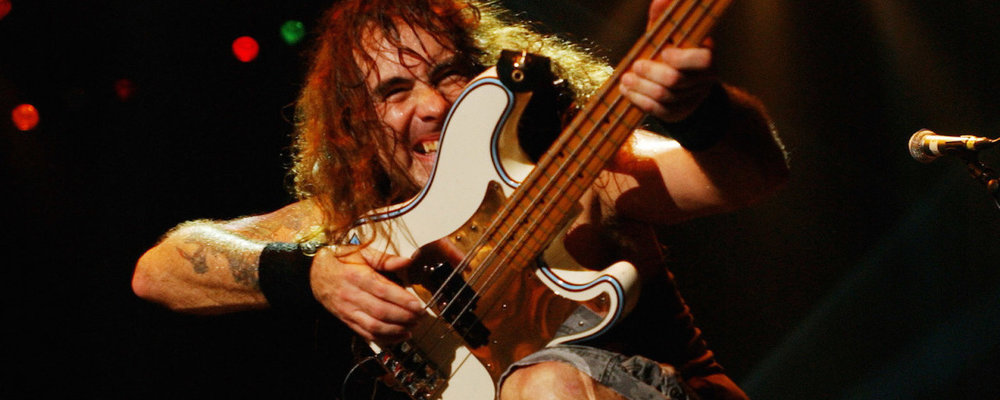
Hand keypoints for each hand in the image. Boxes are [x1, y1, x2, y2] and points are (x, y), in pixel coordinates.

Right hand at [309, 246, 423, 343]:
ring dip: (396, 330)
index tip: (418, 305)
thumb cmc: (341, 261)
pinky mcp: (347, 320)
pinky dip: (384, 338)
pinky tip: (399, 335)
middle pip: (381, 311)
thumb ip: (385, 259)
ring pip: (374, 326)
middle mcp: (351, 295)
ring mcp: (348, 310)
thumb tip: (407, 261)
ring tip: (412, 328)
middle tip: (420, 317)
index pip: (383, 291)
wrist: (314, 273)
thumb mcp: (362, 252)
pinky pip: (366, 333)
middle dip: (403, 317)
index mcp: (357, 276)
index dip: (402, 300)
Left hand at [619, 0, 717, 122]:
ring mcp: (691, 99)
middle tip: (635, 66)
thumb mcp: (668, 34)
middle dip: (651, 73)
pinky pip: (658, 111)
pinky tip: (627, 91)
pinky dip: (639, 100)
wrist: (680, 86)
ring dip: (640, 87)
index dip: (681, 59)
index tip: (664, 52)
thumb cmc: (671, 54)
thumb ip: (664, 17)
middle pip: (676, 80)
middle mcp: (704, 80)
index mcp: (706, 56)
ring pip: (664, 96)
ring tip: (625, 79)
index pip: (704, 59)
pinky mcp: (678, 113)